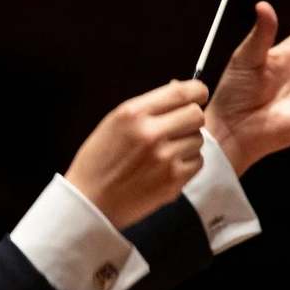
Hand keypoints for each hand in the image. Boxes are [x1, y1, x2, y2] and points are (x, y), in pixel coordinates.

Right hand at [67, 79, 207, 228]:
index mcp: (133, 114)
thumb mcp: (113, 123)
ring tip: (165, 152)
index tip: (198, 96)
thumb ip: (146, 107)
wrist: (90, 202)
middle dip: (191, 120)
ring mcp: (164, 158)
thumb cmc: (98, 162)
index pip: (182, 92)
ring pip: (199, 139)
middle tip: (178, 128)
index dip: (197, 91)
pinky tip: (167, 168)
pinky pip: (197, 162)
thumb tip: (178, 88)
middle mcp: (151, 133)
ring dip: (187, 143)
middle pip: (196, 115)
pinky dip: (187, 164)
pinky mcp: (173, 180)